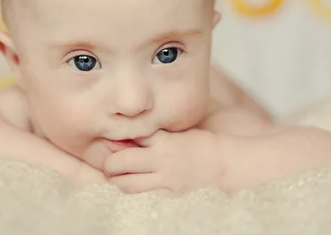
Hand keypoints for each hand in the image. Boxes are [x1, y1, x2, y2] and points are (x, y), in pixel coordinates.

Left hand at [103, 129, 220, 194]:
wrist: (223, 163)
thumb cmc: (198, 143)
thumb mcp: (174, 132)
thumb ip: (150, 136)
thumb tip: (120, 138)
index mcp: (163, 141)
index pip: (129, 141)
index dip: (114, 144)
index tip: (108, 144)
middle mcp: (162, 161)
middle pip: (121, 164)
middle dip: (110, 165)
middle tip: (110, 165)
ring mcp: (166, 182)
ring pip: (128, 186)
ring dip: (118, 182)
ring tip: (119, 178)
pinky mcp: (170, 196)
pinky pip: (143, 197)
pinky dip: (134, 192)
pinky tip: (135, 187)